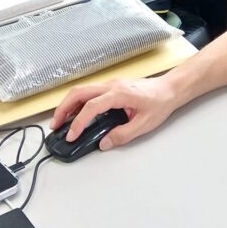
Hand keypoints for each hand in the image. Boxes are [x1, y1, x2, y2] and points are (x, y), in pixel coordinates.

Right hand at [51, 77, 178, 150]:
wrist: (170, 88)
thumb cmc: (160, 102)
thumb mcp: (144, 124)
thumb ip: (123, 135)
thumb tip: (104, 143)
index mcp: (119, 93)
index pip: (91, 106)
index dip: (79, 122)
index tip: (72, 135)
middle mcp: (112, 85)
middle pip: (79, 92)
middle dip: (64, 108)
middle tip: (56, 125)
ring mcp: (111, 84)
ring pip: (82, 90)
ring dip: (69, 104)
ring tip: (62, 121)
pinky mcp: (112, 87)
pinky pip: (90, 92)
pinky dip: (79, 102)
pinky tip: (77, 114)